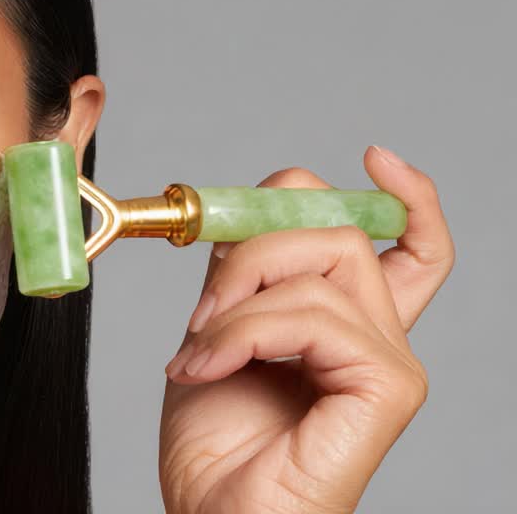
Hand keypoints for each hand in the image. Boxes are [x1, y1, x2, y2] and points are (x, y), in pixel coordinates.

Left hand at [158, 146, 454, 513]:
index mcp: (346, 324)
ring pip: (322, 262)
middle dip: (253, 246)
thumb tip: (250, 209)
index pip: (405, 242)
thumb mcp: (216, 334)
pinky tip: (207, 367)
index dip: (403, 194)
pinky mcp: (388, 387)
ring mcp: (390, 362)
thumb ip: (243, 275)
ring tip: (197, 351)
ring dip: (234, 300)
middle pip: (340, 229)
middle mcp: (380, 337)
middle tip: (202, 307)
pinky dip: (244, 332)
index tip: (373, 155)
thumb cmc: (216, 447)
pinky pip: (313, 315)